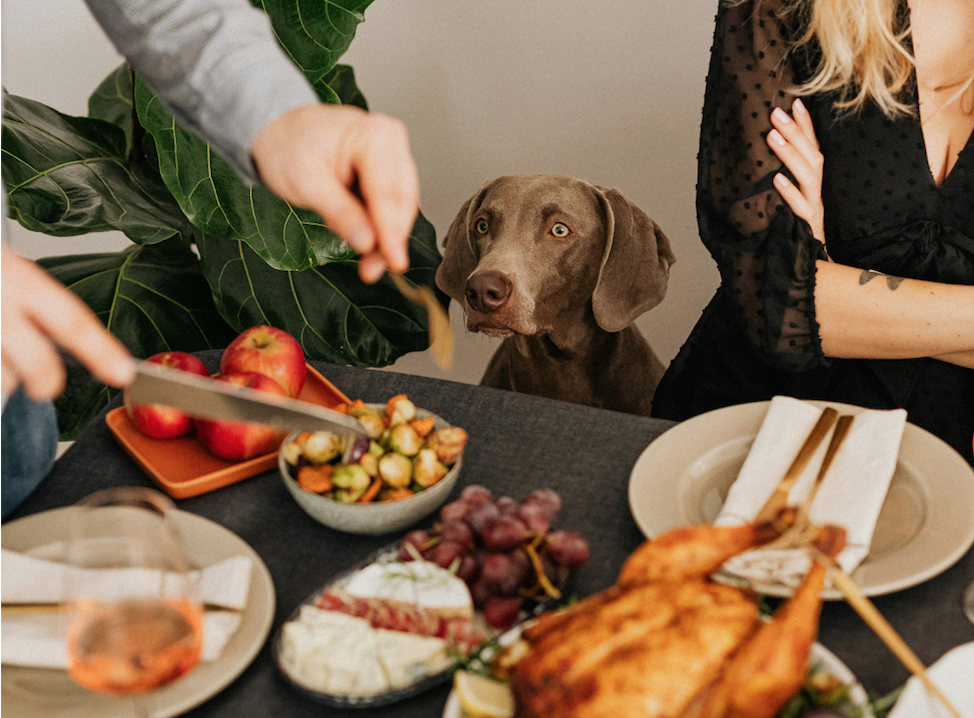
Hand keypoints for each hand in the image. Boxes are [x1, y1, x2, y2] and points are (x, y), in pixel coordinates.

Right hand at [1, 243, 133, 402]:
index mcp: (19, 279)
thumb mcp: (9, 274)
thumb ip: (36, 308)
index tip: (124, 373)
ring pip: (1, 380)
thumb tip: (73, 354)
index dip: (101, 350)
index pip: (71, 319)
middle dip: (46, 382)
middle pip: (36, 364)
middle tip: (44, 388)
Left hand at [251, 104, 420, 283]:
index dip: (392, 233)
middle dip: (390, 239)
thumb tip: (367, 242)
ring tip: (368, 263)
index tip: (394, 262)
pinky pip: (393, 205)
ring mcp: (393, 155)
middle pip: (402, 202)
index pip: (389, 194)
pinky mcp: (389, 171)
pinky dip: (382, 228)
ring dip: (388, 238)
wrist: (279, 131)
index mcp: (374, 136)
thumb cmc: (288, 146)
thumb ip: (339, 212)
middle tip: (372, 270)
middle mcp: (391, 141)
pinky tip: (368, 242)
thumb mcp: (305, 182)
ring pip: (402, 207)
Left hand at [767, 99, 825, 243]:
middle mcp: (816, 193)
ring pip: (809, 177)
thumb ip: (782, 179)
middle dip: (796, 133)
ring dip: (791, 155)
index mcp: (812, 184)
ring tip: (773, 137)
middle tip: (776, 112)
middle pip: (813, 157)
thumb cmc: (791, 231)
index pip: (813, 148)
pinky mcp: (808, 228)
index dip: (806, 125)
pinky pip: (801, 208)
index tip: (795, 101)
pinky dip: (789, 193)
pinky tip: (776, 179)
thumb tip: (763, 155)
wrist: (805, 266)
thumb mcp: (787, 201)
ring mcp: (814, 209)